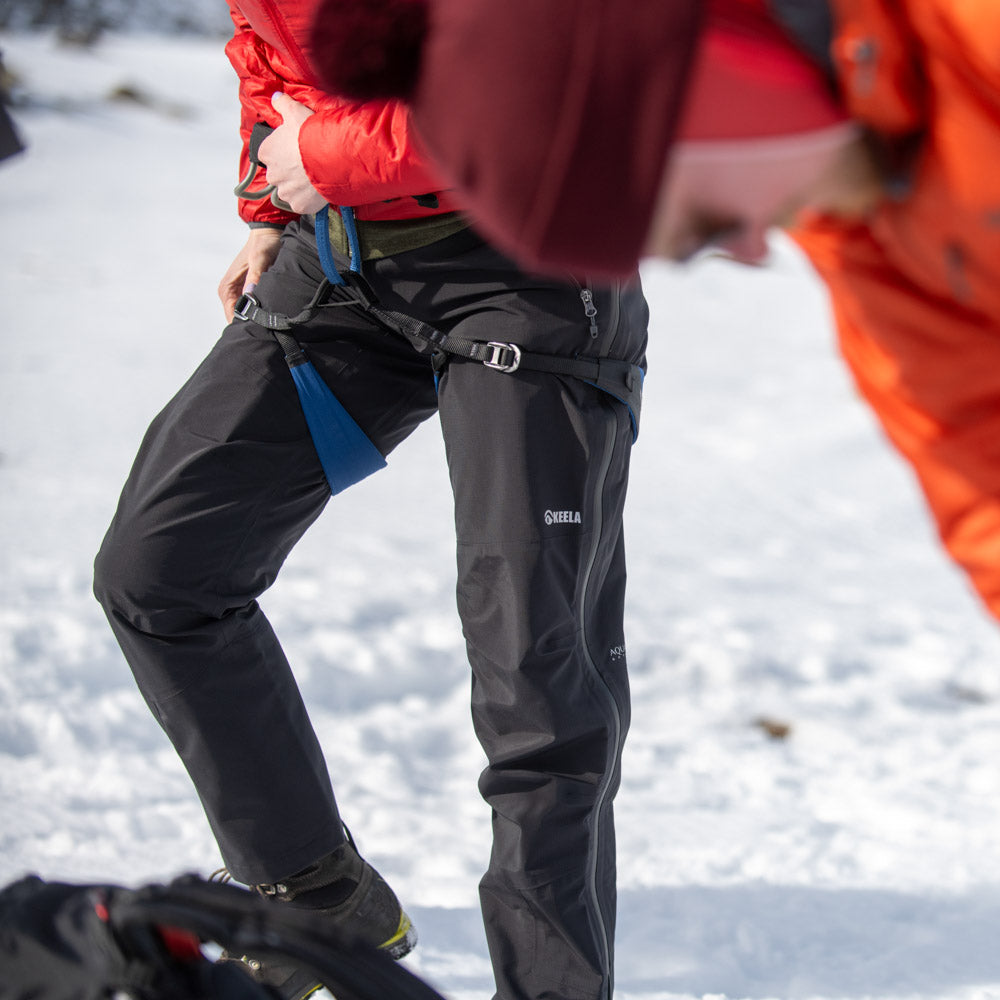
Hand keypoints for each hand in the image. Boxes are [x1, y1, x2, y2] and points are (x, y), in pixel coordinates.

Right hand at [218, 226, 282, 321]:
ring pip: (246, 314)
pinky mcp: (248, 291)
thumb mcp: (260, 258)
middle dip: (252, 323)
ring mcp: (239, 293)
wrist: (268, 233)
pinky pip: (253, 307)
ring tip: (273, 320)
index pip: (231, 316)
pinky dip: (261, 311)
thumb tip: (249, 293)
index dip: (244, 324)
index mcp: (227, 287)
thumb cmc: (263, 244)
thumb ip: (255, 276)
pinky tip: (273, 313)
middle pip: (238, 318)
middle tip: (269, 326)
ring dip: (258, 318)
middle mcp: (229, 292)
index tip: (260, 328)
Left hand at [259, 92, 327, 214]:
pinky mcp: (299, 205)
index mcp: (267, 152)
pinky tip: (317, 189)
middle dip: (290, 170)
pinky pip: (301, 204)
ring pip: (289, 190)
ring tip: (314, 176)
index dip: (282, 150)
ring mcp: (286, 191)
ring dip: (299, 186)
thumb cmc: (311, 135)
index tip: (294, 149)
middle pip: (279, 173)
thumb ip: (282, 103)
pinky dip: (308, 200)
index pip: (269, 152)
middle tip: (306, 163)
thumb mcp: (295, 111)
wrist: (331, 158)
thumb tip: (276, 97)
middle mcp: (272, 174)